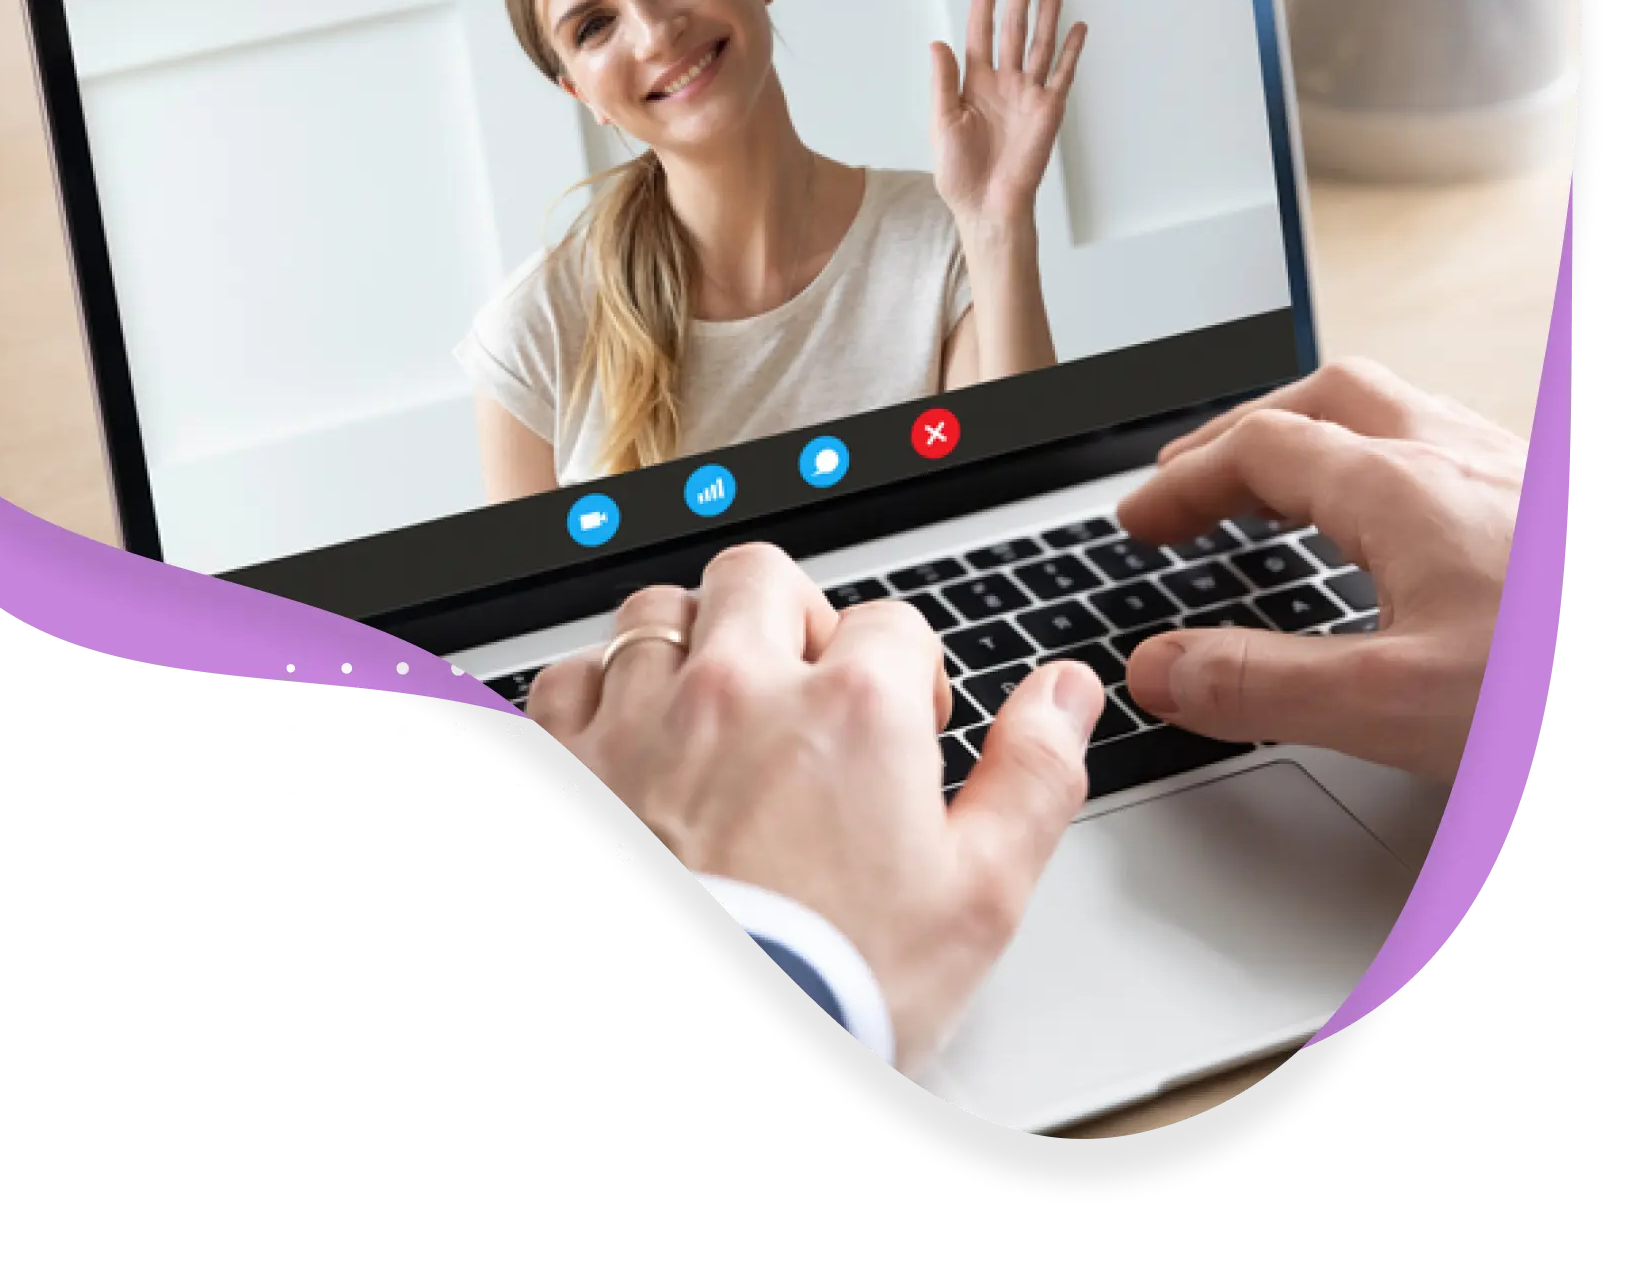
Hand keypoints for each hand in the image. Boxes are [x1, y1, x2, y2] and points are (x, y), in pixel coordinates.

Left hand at [527, 542, 1106, 1068]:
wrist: (707, 1053)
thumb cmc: (834, 990)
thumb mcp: (977, 899)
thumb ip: (1033, 776)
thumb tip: (1066, 694)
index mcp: (851, 707)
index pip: (892, 623)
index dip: (909, 676)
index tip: (903, 733)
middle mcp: (737, 688)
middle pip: (763, 578)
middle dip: (793, 618)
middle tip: (806, 690)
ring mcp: (641, 718)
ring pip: (660, 613)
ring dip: (692, 644)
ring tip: (716, 711)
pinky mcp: (565, 762)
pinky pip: (568, 675)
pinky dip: (598, 694)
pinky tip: (627, 740)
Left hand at [931, 0, 1086, 236]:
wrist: (986, 206)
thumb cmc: (959, 172)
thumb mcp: (942, 123)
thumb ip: (943, 82)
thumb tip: (937, 43)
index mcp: (975, 83)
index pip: (981, 32)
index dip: (984, 2)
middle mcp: (1004, 83)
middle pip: (1014, 29)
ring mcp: (1029, 95)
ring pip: (1041, 44)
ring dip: (1048, 14)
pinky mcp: (1049, 111)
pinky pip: (1062, 74)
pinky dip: (1071, 51)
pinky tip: (1077, 27)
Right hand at [1116, 359, 1525, 781]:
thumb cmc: (1559, 694)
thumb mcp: (1395, 705)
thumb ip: (1261, 686)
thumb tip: (1159, 669)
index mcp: (1404, 488)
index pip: (1257, 450)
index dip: (1182, 482)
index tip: (1137, 524)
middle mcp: (1463, 459)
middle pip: (1326, 399)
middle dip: (1244, 430)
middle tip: (1195, 480)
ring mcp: (1519, 478)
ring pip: (1399, 411)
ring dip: (1319, 432)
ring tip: (1284, 484)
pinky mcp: (1551, 513)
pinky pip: (1452, 447)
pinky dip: (1388, 462)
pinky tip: (1409, 524)